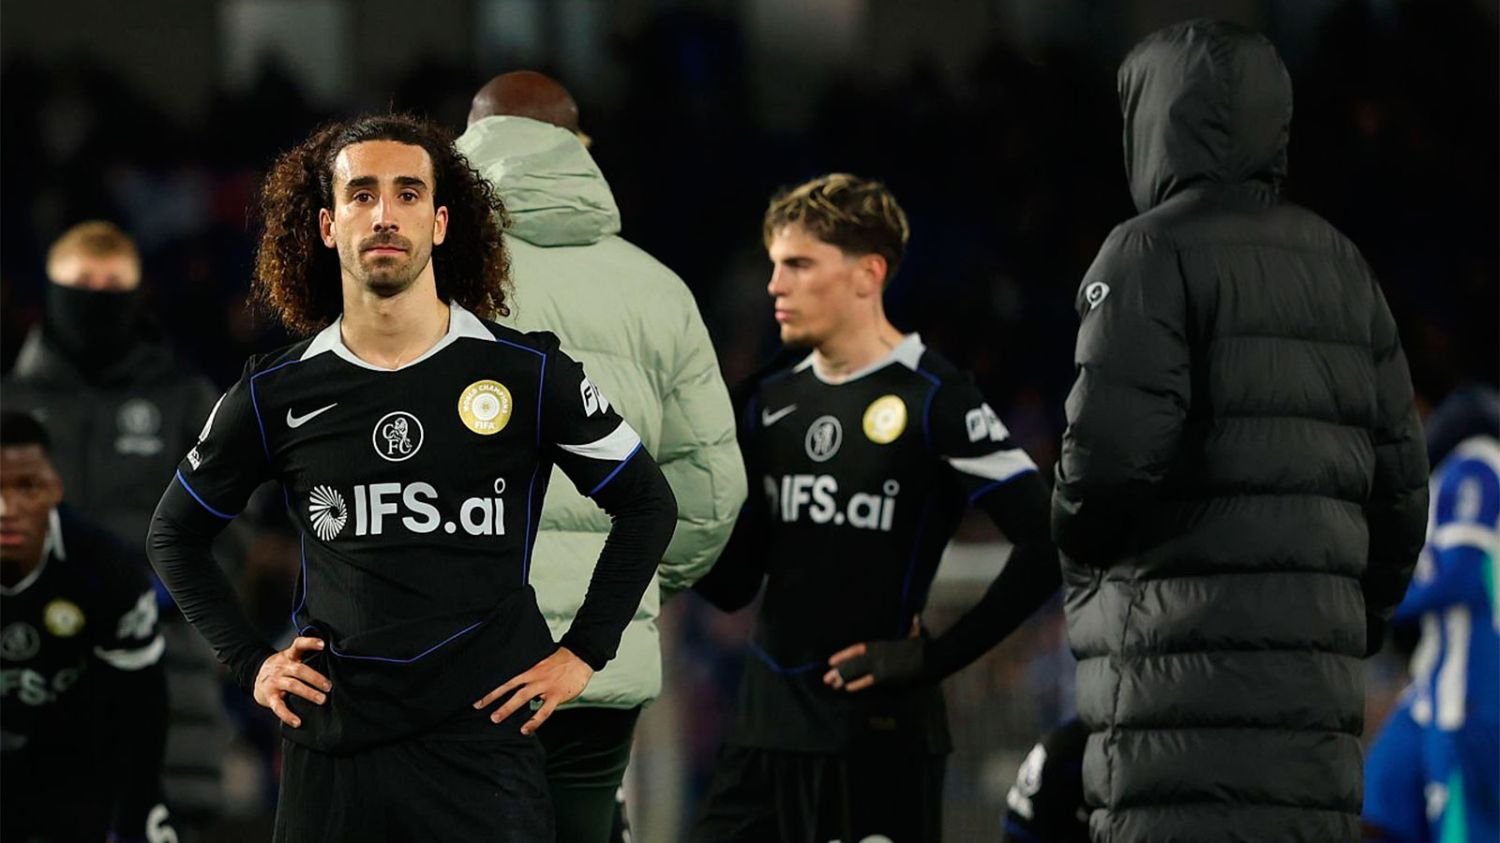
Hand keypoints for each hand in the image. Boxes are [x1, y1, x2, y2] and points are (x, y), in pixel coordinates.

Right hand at [253, 636, 330, 727]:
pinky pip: (278, 706)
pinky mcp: (269, 696)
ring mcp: (275, 681)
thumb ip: (305, 658)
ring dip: (308, 693)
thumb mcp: (290, 658)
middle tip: (329, 687)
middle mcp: (281, 667)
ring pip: (292, 685)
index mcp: (289, 656)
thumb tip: (332, 662)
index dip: (310, 643)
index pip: (298, 645)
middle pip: (299, 670)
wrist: (255, 676)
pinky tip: (297, 721)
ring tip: (322, 700)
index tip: (323, 644)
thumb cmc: (281, 668)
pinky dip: (288, 715)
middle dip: (315, 678)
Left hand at [473, 647, 592, 734]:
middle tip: (479, 706)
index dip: (493, 687)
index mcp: (530, 668)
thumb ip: (529, 672)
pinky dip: (534, 721)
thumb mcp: (541, 662)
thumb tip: (516, 685)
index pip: (507, 678)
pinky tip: (525, 730)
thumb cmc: (560, 660)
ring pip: (522, 698)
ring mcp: (545, 686)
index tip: (478, 695)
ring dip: (508, 708)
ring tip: (495, 718)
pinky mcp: (556, 695)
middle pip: (510, 687)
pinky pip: (543, 711)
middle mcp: (534, 676)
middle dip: (493, 697)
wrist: (580, 658)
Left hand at [823, 617, 925, 692]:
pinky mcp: (886, 676)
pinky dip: (857, 684)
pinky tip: (848, 688)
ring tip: (832, 684)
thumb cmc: (924, 646)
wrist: (932, 658)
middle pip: (853, 662)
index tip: (831, 660)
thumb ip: (912, 627)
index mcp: (882, 644)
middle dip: (839, 670)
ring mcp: (880, 665)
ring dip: (844, 678)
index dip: (843, 654)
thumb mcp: (914, 635)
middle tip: (826, 678)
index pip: (857, 648)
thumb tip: (915, 617)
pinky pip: (868, 681)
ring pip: (857, 671)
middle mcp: (877, 654)